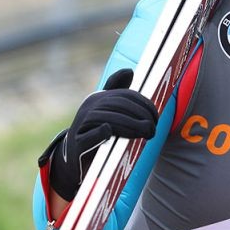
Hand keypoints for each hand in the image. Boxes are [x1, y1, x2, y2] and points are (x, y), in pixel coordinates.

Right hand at [43, 69, 158, 200]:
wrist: (73, 159)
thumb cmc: (95, 132)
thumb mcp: (106, 110)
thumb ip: (117, 91)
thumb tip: (129, 71)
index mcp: (97, 99)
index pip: (125, 96)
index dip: (144, 104)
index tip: (156, 117)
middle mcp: (88, 108)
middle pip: (119, 106)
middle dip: (140, 115)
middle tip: (153, 128)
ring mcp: (81, 126)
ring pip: (108, 119)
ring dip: (131, 125)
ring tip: (147, 133)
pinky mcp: (77, 145)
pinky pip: (89, 136)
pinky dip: (100, 133)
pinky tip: (110, 133)